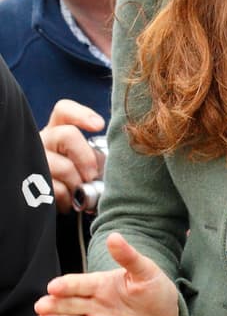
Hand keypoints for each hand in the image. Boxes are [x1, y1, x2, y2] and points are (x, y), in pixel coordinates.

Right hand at [37, 231, 178, 315]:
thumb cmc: (156, 293)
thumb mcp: (147, 272)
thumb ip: (129, 258)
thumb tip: (114, 236)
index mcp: (101, 285)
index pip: (79, 284)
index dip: (67, 285)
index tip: (54, 287)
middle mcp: (94, 306)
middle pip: (69, 304)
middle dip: (54, 304)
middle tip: (41, 305)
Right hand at [39, 99, 104, 213]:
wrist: (55, 205)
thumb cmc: (77, 180)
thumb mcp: (86, 162)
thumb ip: (94, 155)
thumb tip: (108, 164)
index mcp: (57, 131)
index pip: (63, 110)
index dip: (81, 114)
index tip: (99, 125)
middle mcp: (42, 141)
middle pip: (66, 135)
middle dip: (86, 157)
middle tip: (92, 174)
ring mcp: (34, 160)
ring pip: (62, 166)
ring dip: (77, 182)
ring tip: (80, 192)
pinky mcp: (29, 182)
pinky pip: (55, 188)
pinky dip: (67, 198)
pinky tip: (69, 202)